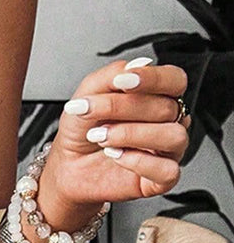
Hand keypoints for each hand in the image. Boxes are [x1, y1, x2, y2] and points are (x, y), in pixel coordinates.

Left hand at [40, 57, 190, 223]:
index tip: (122, 82)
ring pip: (173, 136)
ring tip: (101, 137)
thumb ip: (111, 76)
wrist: (67, 166)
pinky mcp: (161, 179)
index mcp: (156, 96)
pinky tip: (115, 155)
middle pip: (167, 107)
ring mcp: (167, 151)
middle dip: (123, 108)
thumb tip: (140, 64)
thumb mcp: (87, 95)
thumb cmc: (82, 130)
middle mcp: (167, 122)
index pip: (174, 80)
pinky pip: (167, 170)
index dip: (153, 78)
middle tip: (92, 113)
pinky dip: (137, 161)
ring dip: (131, 134)